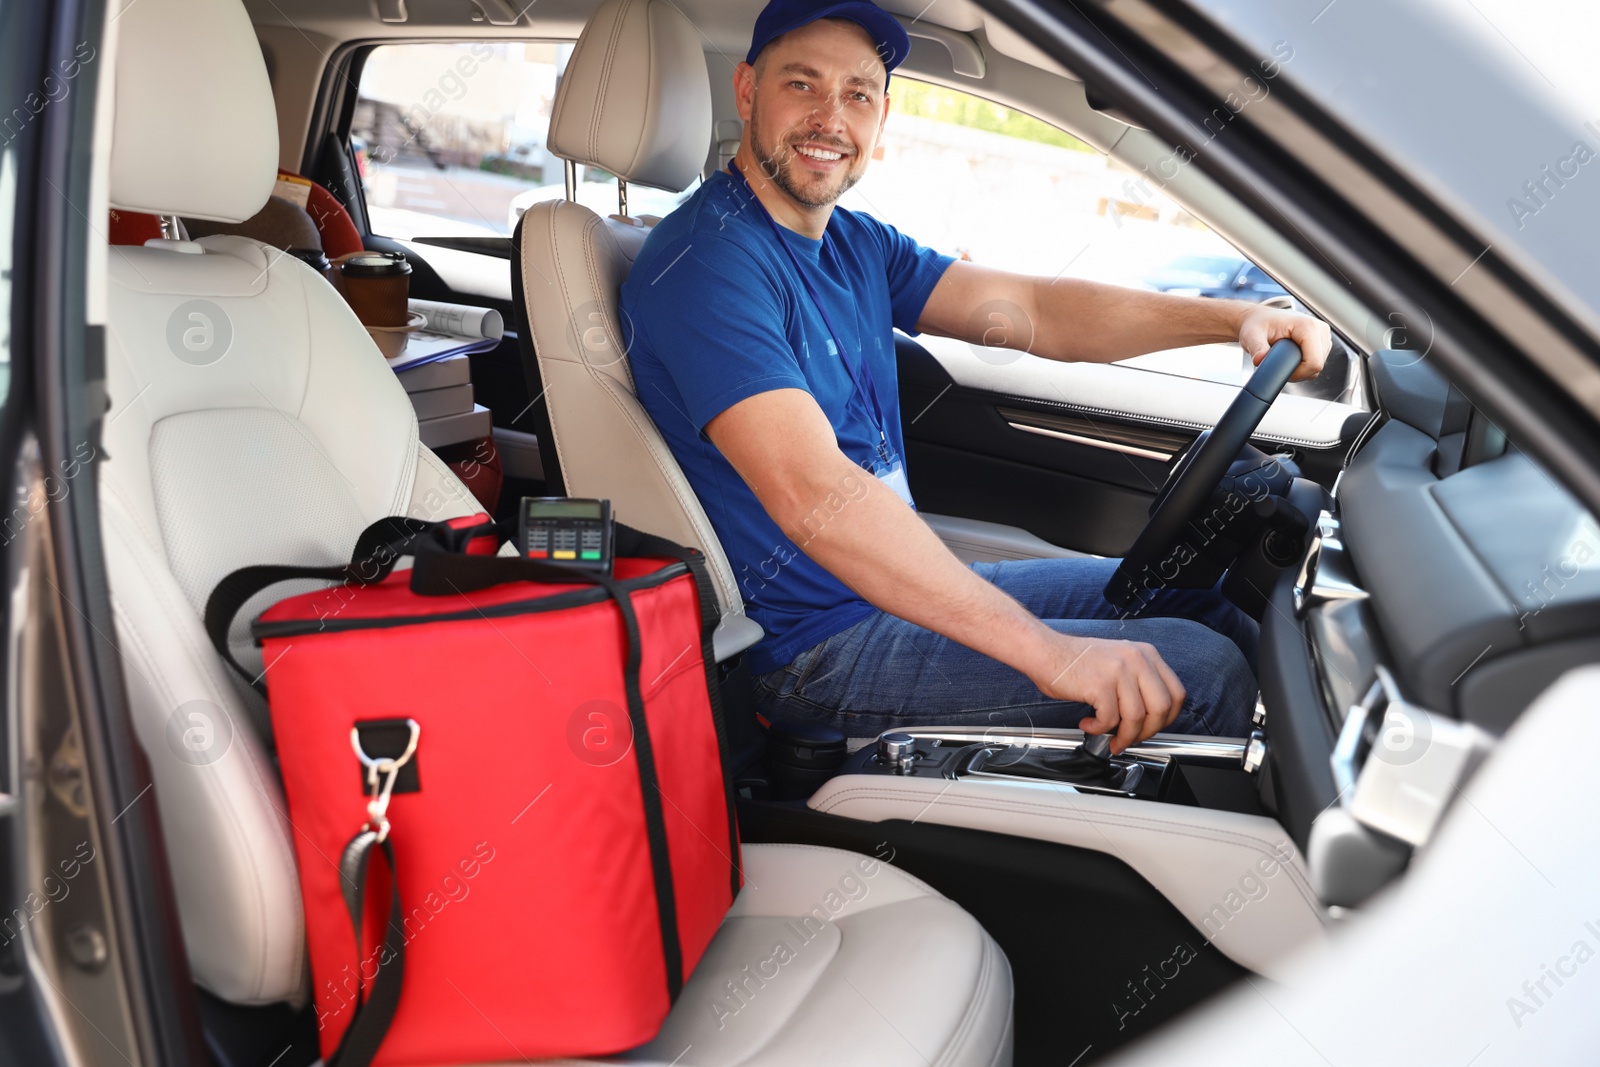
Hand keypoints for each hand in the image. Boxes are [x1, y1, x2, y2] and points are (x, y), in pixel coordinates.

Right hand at [1027, 632, 1185, 752]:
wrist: (1044, 651)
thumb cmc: (1076, 661)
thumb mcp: (1119, 662)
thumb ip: (1139, 682)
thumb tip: (1150, 718)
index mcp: (1146, 654)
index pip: (1177, 693)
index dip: (1168, 718)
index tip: (1154, 727)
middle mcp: (1136, 659)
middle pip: (1162, 708)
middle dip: (1147, 732)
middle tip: (1131, 738)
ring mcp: (1119, 671)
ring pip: (1137, 718)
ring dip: (1124, 736)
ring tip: (1110, 737)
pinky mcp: (1100, 684)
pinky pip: (1110, 719)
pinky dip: (1099, 729)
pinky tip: (1089, 723)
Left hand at [1237, 305, 1331, 381]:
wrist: (1260, 319)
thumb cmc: (1258, 324)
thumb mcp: (1252, 335)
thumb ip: (1256, 348)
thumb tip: (1259, 360)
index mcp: (1308, 326)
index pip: (1314, 362)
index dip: (1298, 374)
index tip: (1281, 372)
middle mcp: (1320, 329)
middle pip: (1317, 366)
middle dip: (1298, 372)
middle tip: (1279, 365)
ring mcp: (1323, 336)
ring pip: (1317, 366)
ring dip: (1301, 370)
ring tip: (1283, 359)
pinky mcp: (1322, 342)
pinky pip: (1316, 363)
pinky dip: (1304, 366)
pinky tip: (1291, 358)